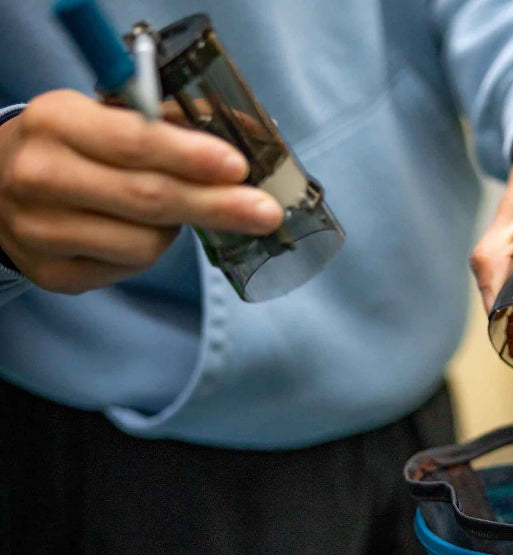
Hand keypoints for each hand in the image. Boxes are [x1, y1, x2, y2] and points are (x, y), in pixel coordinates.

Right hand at [0, 90, 282, 293]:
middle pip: (149, 200)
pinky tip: (132, 232)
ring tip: (163, 212)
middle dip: (217, 207)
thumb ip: (169, 123)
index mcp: (56, 122)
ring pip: (145, 244)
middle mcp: (41, 177)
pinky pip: (129, 269)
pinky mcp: (55, 274)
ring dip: (174, 230)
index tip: (238, 167)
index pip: (135, 142)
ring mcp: (42, 233)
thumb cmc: (70, 147)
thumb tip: (249, 138)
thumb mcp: (103, 116)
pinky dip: (146, 252)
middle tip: (265, 213)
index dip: (192, 157)